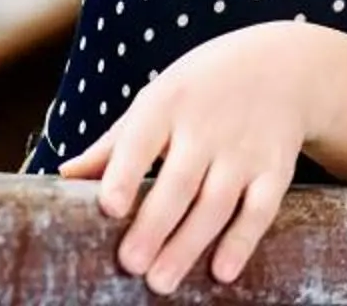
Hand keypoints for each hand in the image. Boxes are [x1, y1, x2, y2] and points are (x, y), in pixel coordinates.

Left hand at [58, 20, 321, 293]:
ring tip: (161, 281)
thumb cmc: (203, 88)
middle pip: (179, 181)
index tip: (111, 208)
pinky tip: (222, 271)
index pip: (141, 139)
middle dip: (155, 224)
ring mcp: (244, 148)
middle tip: (131, 263)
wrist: (283, 65)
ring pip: (215, 202)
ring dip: (189, 244)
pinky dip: (243, 241)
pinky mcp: (275, 168)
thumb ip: (116, 142)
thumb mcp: (159, 98)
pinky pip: (260, 208)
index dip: (125, 173)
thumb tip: (64, 176)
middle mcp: (207, 125)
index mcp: (168, 103)